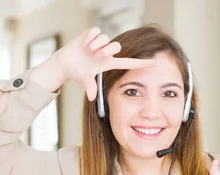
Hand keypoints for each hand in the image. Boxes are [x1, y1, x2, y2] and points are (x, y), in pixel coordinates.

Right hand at [37, 27, 155, 100]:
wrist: (64, 63)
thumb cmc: (77, 72)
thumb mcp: (85, 80)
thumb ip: (90, 87)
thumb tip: (91, 98)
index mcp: (108, 63)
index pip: (128, 62)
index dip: (141, 63)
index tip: (154, 63)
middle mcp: (106, 52)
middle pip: (116, 46)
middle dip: (106, 50)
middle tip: (96, 55)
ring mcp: (99, 43)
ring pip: (105, 38)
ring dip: (96, 44)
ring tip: (87, 50)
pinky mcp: (91, 34)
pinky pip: (96, 31)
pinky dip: (90, 37)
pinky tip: (84, 44)